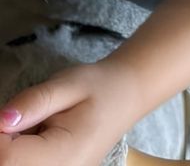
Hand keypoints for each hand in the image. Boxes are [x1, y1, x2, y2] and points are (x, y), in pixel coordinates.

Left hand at [0, 61, 139, 165]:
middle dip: (6, 142)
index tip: (14, 113)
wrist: (126, 97)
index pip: (7, 158)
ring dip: (13, 148)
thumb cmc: (99, 87)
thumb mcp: (68, 84)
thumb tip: (1, 120)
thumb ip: (34, 102)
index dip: (0, 133)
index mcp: (64, 156)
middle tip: (27, 118)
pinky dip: (20, 153)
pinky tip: (36, 137)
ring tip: (36, 126)